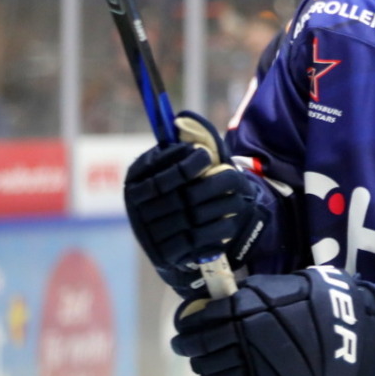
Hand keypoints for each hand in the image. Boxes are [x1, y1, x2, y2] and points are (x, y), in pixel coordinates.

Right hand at [124, 111, 267, 293]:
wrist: (165, 241)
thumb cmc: (172, 190)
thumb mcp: (168, 166)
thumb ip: (177, 147)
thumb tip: (183, 120)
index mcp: (135, 179)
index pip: (162, 171)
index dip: (186, 163)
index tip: (207, 155)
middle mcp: (137, 207)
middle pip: (183, 195)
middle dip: (214, 185)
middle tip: (237, 180)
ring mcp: (150, 233)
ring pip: (193, 218)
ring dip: (221, 207)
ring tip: (238, 201)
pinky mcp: (164, 255)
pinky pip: (196, 241)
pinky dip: (216, 230)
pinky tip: (229, 222)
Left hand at [171, 266, 374, 375]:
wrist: (335, 335)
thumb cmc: (300, 304)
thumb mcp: (267, 289)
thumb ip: (238, 297)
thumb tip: (210, 305)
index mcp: (239, 312)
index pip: (200, 325)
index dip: (186, 331)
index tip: (181, 334)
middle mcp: (239, 340)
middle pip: (201, 352)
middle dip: (191, 352)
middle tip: (190, 350)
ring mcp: (249, 369)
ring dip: (203, 371)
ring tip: (205, 367)